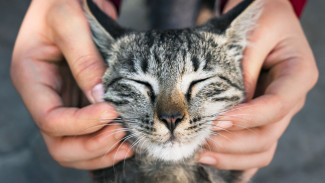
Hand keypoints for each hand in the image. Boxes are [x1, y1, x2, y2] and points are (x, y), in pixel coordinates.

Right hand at [11, 0, 132, 169]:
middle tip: (122, 133)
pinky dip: (106, 144)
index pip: (50, 119)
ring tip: (127, 143)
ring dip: (100, 151)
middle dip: (91, 145)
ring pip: (73, 147)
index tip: (113, 111)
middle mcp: (45, 97)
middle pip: (59, 144)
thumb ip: (83, 58)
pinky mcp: (80, 103)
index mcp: (31, 78)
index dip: (82, 124)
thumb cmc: (62, 2)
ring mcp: (63, 103)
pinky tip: (126, 140)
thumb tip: (101, 98)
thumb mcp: (69, 20)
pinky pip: (88, 135)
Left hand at [198, 0, 317, 180]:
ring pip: (262, 147)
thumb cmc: (262, 19)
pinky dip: (236, 157)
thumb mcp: (255, 33)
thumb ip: (244, 70)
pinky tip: (214, 157)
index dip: (247, 117)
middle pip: (268, 134)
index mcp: (298, 75)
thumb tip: (228, 108)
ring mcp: (277, 112)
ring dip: (232, 155)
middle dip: (234, 141)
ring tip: (200, 153)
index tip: (217, 120)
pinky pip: (255, 146)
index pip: (276, 105)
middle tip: (202, 139)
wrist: (263, 18)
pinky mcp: (262, 117)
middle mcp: (291, 99)